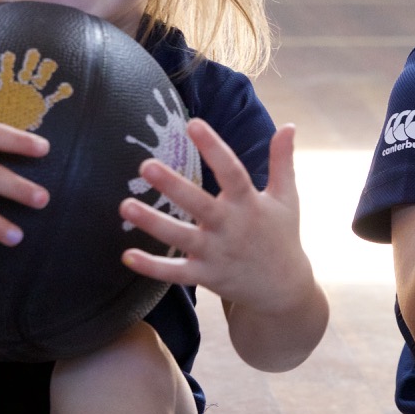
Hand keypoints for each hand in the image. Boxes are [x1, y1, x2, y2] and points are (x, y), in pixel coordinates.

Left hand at [118, 121, 313, 315]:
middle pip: (200, 204)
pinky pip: (176, 273)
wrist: (284, 289)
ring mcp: (217, 254)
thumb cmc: (282, 236)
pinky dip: (152, 267)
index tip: (193, 124)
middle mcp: (231, 227)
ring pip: (181, 238)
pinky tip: (127, 255)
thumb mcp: (287, 197)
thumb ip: (283, 161)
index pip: (231, 170)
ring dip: (153, 223)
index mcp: (250, 203)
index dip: (213, 147)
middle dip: (173, 185)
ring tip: (125, 206)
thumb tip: (289, 125)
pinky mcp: (206, 276)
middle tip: (145, 165)